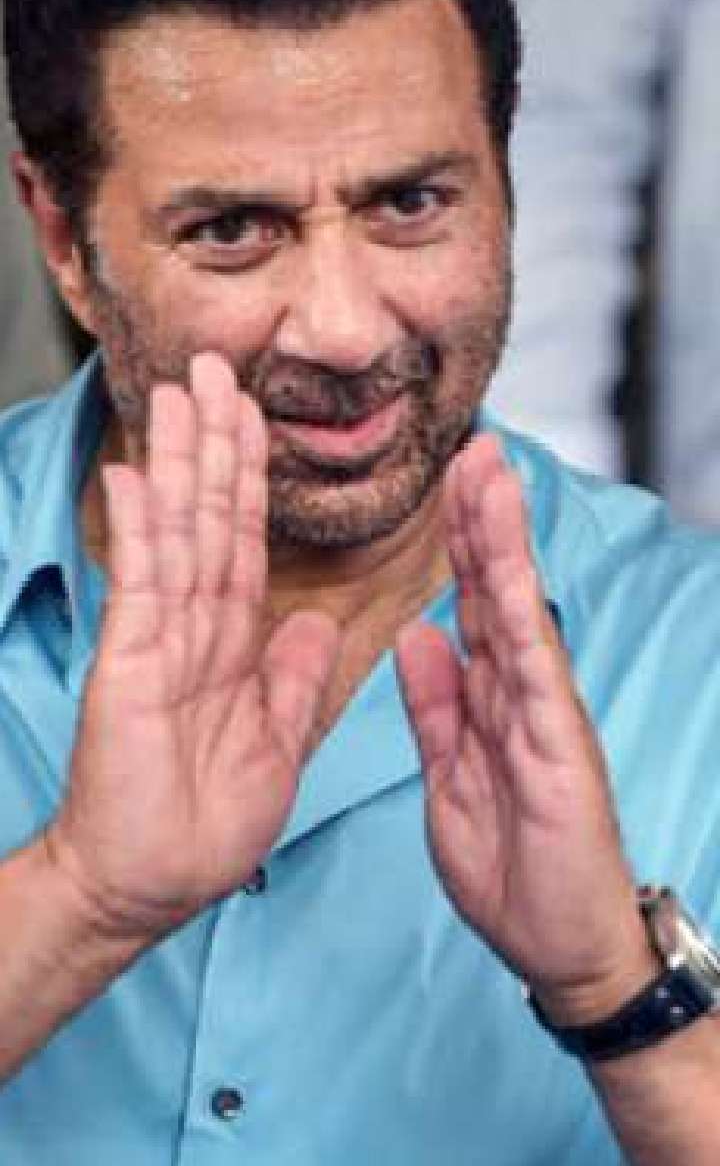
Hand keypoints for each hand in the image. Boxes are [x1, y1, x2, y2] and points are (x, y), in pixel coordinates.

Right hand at [46, 353, 337, 940]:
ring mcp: (159, 640)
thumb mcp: (278, 744)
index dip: (253, 481)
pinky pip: (140, 586)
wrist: (149, 886)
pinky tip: (135, 475)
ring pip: (179, 535)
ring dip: (180, 463)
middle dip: (216, 445)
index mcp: (233, 646)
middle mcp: (195, 629)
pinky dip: (140, 530)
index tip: (255, 419)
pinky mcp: (131, 664)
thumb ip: (293, 679)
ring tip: (178, 395)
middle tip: (214, 370)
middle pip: (210, 519)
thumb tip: (317, 623)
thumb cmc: (205, 826)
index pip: (246, 544)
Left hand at [396, 435, 654, 1021]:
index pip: (472, 605)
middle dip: (482, 518)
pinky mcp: (560, 744)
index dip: (458, 544)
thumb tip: (414, 635)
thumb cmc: (513, 867)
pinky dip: (521, 612)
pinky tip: (511, 567)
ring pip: (518, 610)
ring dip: (503, 541)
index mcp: (491, 699)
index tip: (447, 484)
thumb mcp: (450, 777)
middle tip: (472, 448)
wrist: (562, 944)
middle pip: (496, 590)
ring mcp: (545, 712)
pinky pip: (534, 668)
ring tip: (492, 475)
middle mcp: (522, 692)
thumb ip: (435, 707)